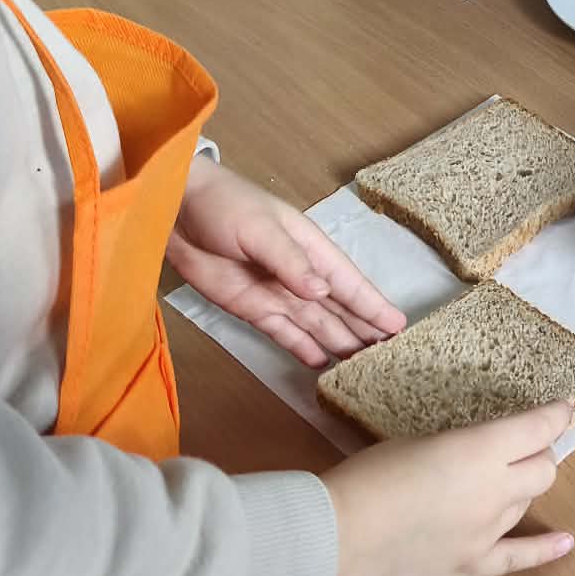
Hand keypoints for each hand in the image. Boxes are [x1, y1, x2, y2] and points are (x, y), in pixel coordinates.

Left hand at [169, 158, 406, 366]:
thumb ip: (290, 263)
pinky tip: (322, 364)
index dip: (373, 304)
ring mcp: (277, 294)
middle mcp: (301, 275)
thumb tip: (322, 293)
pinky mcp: (252, 308)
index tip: (397, 326)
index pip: (349, 282)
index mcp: (311, 249)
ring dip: (339, 343)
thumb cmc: (226, 207)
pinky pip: (284, 333)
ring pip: (316, 324)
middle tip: (391, 357)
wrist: (177, 211)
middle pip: (339, 308)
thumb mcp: (261, 229)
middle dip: (363, 329)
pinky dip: (303, 348)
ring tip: (363, 368)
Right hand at [323, 402, 574, 575]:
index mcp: (479, 450)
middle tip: (521, 448)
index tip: (563, 408)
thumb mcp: (415, 443)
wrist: (336, 541)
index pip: (537, 427)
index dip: (556, 415)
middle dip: (537, 453)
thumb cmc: (365, 481)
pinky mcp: (472, 567)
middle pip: (543, 468)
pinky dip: (545, 549)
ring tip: (504, 482)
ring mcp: (486, 533)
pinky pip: (518, 557)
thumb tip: (470, 460)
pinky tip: (565, 541)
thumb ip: (456, 450)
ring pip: (527, 504)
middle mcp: (494, 490)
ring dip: (521, 489)